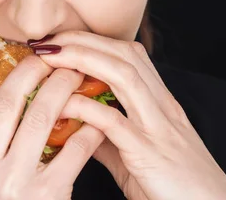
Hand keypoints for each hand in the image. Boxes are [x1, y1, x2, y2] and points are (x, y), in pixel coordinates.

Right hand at [0, 54, 104, 199]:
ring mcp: (10, 186)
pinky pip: (74, 148)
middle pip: (3, 102)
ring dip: (62, 86)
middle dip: (29, 69)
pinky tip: (96, 115)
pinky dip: (88, 126)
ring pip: (41, 115)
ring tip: (75, 74)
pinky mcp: (47, 196)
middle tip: (46, 56)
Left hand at [35, 32, 225, 199]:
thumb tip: (77, 126)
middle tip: (49, 40)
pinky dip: (86, 107)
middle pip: (124, 55)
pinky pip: (114, 121)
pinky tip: (63, 104)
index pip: (128, 55)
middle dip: (83, 40)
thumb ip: (108, 138)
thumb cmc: (176, 187)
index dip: (93, 41)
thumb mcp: (137, 156)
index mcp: (160, 104)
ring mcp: (158, 127)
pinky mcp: (149, 153)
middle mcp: (161, 107)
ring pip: (123, 75)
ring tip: (52, 57)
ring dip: (84, 59)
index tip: (61, 40)